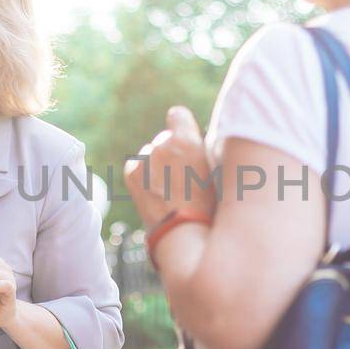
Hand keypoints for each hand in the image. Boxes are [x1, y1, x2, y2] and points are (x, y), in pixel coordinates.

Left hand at [122, 106, 216, 228]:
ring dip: (158, 165)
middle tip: (183, 176)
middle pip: (166, 139)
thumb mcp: (217, 170)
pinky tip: (156, 192)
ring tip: (170, 189)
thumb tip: (198, 141)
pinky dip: (144, 175)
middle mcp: (162, 144)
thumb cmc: (209, 205)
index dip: (182, 127)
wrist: (183, 232)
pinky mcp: (132, 172)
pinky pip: (138, 165)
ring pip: (151, 154)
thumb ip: (204, 149)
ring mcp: (144, 159)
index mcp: (187, 140)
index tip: (186, 139)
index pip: (178, 115)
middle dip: (172, 152)